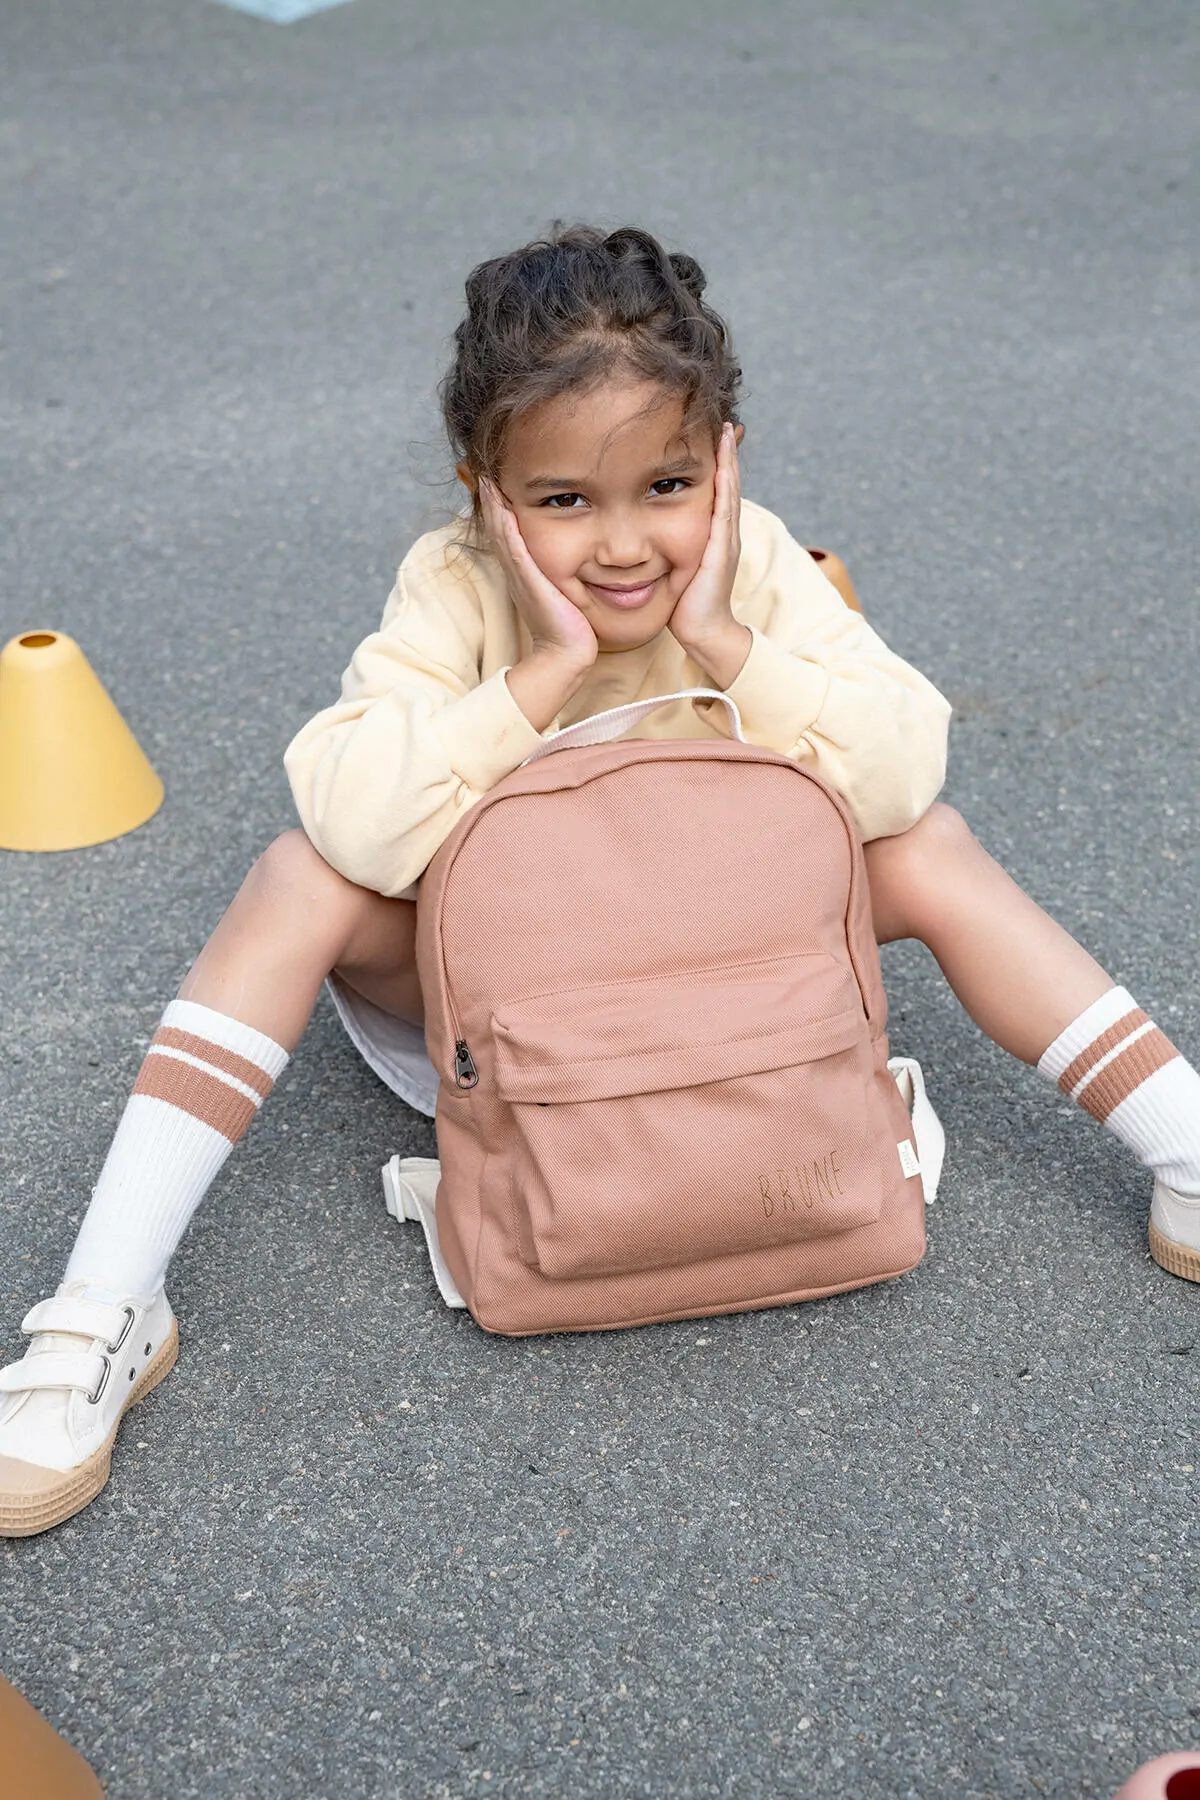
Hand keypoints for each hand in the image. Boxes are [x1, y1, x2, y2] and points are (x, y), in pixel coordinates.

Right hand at [480, 479, 598, 669]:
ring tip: (487, 482)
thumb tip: (572, 559)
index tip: (495, 483)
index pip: (506, 534)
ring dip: (494, 508)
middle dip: (491, 501)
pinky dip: (507, 528)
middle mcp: (516, 573)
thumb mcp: (560, 592)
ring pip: (501, 536)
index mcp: (521, 573)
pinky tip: (503, 509)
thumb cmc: (569, 626)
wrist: (567, 653)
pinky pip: (515, 550)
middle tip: (483, 474)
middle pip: (497, 530)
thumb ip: (557, 575)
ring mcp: (520, 577)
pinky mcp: (530, 582)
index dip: (499, 509)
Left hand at [665, 423, 742, 653]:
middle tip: (726, 423)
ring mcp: (725, 540)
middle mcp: (723, 533)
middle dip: (727, 454)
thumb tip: (648, 539)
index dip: (716, 465)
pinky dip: (726, 486)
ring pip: (729, 492)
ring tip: (727, 432)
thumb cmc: (686, 606)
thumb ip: (667, 550)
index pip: (716, 492)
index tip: (712, 437)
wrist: (703, 632)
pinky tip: (724, 466)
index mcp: (712, 536)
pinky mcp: (720, 550)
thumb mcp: (675, 569)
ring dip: (729, 461)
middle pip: (727, 485)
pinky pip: (724, 511)